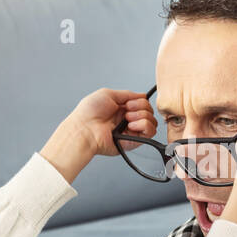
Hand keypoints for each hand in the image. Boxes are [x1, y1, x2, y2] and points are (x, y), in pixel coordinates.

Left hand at [40, 88, 155, 183]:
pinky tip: (132, 125)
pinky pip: (149, 133)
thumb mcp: (108, 94)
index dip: (140, 101)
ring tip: (127, 119)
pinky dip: (144, 125)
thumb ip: (128, 94)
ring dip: (142, 116)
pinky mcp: (134, 141)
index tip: (129, 103)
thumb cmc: (89, 113)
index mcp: (121, 109)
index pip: (142, 104)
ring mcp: (131, 131)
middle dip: (141, 107)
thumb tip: (142, 95)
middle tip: (127, 110)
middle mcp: (127, 120)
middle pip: (149, 111)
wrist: (84, 129)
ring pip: (152, 121)